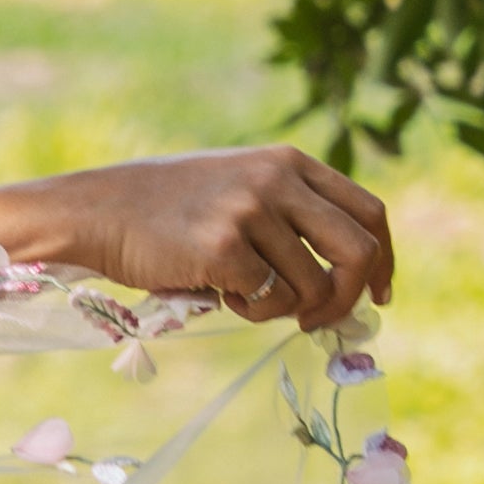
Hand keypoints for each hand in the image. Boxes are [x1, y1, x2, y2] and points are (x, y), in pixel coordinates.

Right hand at [0, 145, 393, 332]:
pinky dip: (251, 312)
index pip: (369, 212)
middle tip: (321, 321)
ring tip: (244, 298)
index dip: (384, 259)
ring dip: (285, 309)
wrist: (99, 211)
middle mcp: (277, 180)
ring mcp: (251, 211)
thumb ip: (291, 216)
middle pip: (358, 251)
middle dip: (351, 298)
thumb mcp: (240, 188)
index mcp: (289, 162)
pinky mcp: (224, 247)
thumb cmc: (169, 212)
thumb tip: (348, 285)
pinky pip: (269, 302)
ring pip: (313, 287)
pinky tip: (217, 294)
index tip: (379, 292)